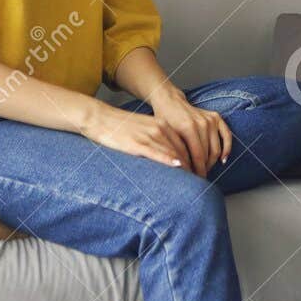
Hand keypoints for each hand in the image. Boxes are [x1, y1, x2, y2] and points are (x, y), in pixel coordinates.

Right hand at [80, 93, 230, 174]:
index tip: (200, 172)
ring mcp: (149, 136)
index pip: (186, 144)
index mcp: (162, 125)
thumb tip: (171, 157)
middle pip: (183, 150)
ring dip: (186, 168)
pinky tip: (178, 167)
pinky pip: (157, 153)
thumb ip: (158, 140)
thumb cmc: (120, 128)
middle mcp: (160, 129)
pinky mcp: (137, 144)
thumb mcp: (144, 130)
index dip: (195, 159)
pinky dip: (169, 160)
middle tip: (201, 181)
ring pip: (174, 153)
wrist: (100, 118)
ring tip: (193, 181)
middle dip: (194, 166)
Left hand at [152, 90, 232, 174]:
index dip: (198, 170)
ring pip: (216, 148)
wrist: (170, 102)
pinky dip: (227, 149)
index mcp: (189, 128)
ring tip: (205, 169)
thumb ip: (175, 153)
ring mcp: (211, 120)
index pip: (198, 156)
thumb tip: (183, 172)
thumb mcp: (166, 136)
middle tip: (199, 177)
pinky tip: (223, 160)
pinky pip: (227, 135)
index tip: (195, 180)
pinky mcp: (216, 117)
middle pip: (208, 154)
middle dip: (204, 168)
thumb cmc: (165, 120)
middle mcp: (202, 123)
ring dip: (212, 162)